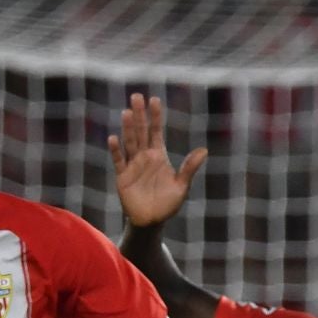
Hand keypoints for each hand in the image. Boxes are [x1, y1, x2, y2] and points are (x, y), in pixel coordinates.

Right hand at [106, 93, 207, 230]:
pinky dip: (116, 151)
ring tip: (127, 112)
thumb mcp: (182, 186)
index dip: (155, 116)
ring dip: (128, 128)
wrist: (151, 222)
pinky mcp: (123, 178)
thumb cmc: (167, 204)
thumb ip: (189, 168)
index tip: (154, 100)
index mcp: (159, 156)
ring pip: (130, 142)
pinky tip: (113, 138)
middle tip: (136, 96)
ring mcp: (132, 166)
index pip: (156, 131)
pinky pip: (119, 161)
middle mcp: (144, 157)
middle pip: (141, 131)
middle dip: (139, 114)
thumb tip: (204, 150)